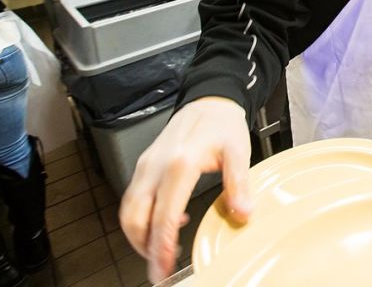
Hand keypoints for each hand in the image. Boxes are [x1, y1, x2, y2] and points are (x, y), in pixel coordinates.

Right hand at [119, 97, 251, 283]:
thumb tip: (243, 213)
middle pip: (136, 216)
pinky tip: (164, 225)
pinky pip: (133, 198)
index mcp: (180, 163)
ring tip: (160, 253)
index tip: (165, 267)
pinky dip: (141, 219)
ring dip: (139, 236)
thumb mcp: (238, 151)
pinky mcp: (143, 166)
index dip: (161, 245)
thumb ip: (239, 183)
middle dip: (144, 247)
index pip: (164, 214)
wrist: (207, 101)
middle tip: (160, 269)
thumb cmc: (222, 124)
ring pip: (128, 210)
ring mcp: (146, 165)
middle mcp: (156, 165)